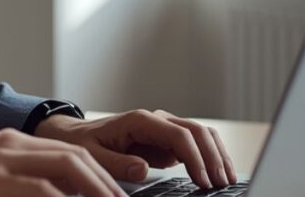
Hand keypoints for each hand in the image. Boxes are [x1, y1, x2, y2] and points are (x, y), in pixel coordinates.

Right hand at [0, 128, 125, 196]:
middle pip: (75, 156)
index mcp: (10, 142)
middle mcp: (12, 144)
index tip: (114, 196)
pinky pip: (42, 190)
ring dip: (96, 190)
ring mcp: (3, 158)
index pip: (67, 152)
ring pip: (68, 167)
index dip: (97, 174)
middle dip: (106, 183)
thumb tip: (47, 195)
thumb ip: (13, 183)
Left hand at [35, 109, 236, 188]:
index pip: (178, 135)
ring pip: (201, 134)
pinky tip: (218, 175)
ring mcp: (164, 129)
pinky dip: (211, 156)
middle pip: (196, 131)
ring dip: (218, 155)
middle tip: (222, 184)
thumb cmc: (84, 142)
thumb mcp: (93, 154)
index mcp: (140, 120)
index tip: (203, 182)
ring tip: (227, 181)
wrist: (76, 135)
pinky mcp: (167, 140)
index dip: (195, 158)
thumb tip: (143, 168)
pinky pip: (196, 144)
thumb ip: (116, 162)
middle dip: (213, 157)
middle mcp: (156, 120)